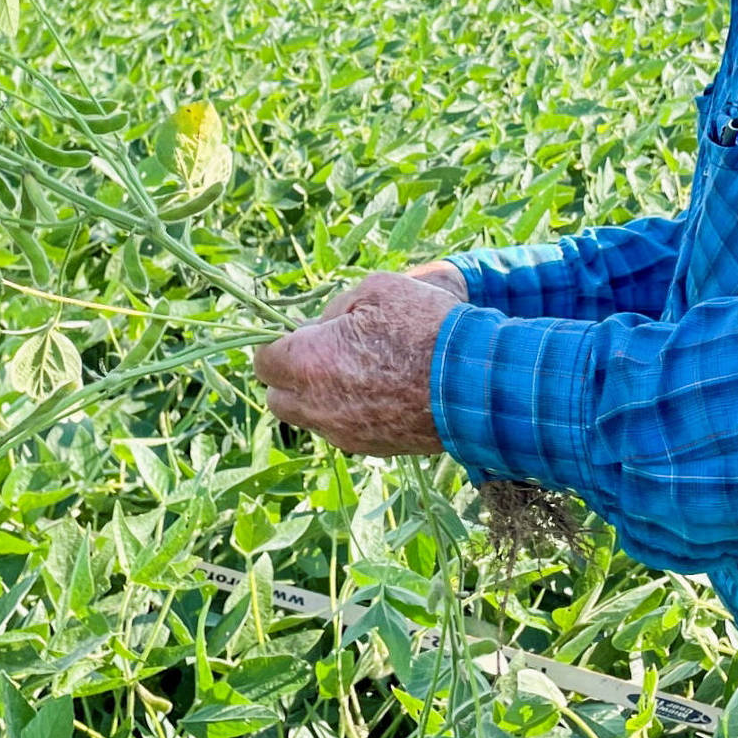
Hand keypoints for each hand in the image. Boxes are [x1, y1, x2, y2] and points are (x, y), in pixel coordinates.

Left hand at [256, 269, 464, 455]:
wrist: (473, 381)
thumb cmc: (424, 325)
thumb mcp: (375, 289)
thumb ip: (334, 308)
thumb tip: (320, 327)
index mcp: (308, 363)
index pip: (263, 360)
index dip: (278, 343)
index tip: (301, 333)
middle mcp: (317, 407)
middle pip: (278, 398)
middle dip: (291, 376)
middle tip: (323, 353)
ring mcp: (344, 433)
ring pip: (310, 418)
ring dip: (320, 397)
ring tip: (357, 372)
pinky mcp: (371, 448)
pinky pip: (343, 430)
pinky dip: (349, 413)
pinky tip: (381, 391)